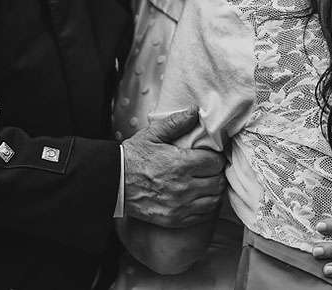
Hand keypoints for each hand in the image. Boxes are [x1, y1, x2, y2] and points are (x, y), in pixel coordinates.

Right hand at [122, 107, 225, 226]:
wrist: (113, 182)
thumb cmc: (133, 157)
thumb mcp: (152, 134)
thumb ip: (176, 122)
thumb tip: (194, 111)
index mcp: (180, 164)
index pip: (215, 162)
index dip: (215, 158)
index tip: (210, 157)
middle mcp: (183, 187)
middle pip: (218, 182)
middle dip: (216, 174)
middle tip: (209, 169)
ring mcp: (180, 206)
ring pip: (214, 200)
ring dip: (213, 191)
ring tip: (206, 183)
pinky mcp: (175, 220)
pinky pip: (202, 216)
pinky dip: (205, 207)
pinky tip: (198, 198)